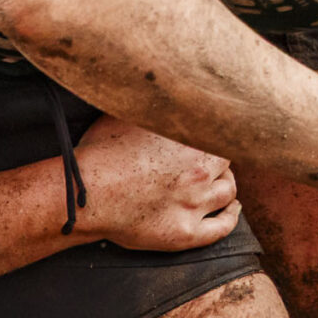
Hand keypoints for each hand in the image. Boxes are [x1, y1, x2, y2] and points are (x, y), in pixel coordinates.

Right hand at [71, 117, 239, 251]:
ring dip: (226, 185)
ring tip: (222, 182)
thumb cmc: (101, 152)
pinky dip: (231, 217)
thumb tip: (159, 85)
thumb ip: (153, 102)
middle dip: (218, 159)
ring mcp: (195, 204)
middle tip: (208, 160)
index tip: (208, 136)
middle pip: (226, 162)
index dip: (214, 135)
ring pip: (228, 192)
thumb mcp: (129, 113)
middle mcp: (201, 171)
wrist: (85, 194)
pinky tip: (233, 210)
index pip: (222, 132)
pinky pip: (221, 228)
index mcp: (193, 140)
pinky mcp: (184, 233)